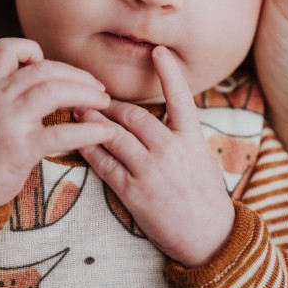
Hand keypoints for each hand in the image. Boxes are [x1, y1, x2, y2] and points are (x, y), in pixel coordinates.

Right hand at [0, 38, 110, 206]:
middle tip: (99, 88)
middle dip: (78, 76)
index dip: (32, 49)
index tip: (51, 64)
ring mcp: (9, 121)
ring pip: (54, 92)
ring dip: (86, 94)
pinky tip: (105, 132)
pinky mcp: (21, 148)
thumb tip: (57, 78)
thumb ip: (14, 90)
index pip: (7, 48)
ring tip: (104, 103)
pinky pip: (62, 133)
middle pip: (45, 70)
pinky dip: (89, 131)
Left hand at [76, 46, 233, 267]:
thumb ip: (178, 135)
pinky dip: (89, 148)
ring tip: (78, 110)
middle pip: (132, 115)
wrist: (209, 237)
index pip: (180, 97)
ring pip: (114, 135)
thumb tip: (150, 118)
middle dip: (109, 105)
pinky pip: (105, 163)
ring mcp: (152, 170)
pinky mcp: (134, 192)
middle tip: (92, 97)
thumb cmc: (204, 195)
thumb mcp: (200, 157)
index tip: (158, 50)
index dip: (168, 72)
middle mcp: (171, 149)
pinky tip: (78, 139)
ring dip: (93, 121)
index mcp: (191, 138)